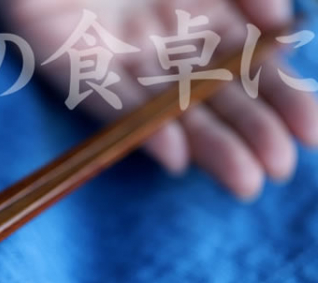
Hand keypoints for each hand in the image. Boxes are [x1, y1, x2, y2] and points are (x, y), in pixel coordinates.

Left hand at [0, 0, 317, 199]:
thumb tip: (286, 27)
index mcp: (202, 18)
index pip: (250, 69)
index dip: (282, 100)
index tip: (309, 135)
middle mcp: (165, 47)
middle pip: (213, 99)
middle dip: (249, 132)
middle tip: (277, 168)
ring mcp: (121, 61)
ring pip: (169, 111)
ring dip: (207, 145)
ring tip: (244, 181)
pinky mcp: (73, 67)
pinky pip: (107, 101)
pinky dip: (141, 126)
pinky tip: (174, 155)